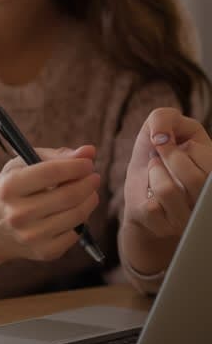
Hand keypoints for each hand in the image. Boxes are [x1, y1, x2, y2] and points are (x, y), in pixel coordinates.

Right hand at [0, 146, 100, 282]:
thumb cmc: (10, 190)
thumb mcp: (20, 167)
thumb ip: (53, 157)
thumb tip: (89, 151)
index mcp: (9, 187)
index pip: (51, 172)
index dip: (75, 166)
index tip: (88, 163)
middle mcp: (18, 213)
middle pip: (68, 195)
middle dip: (88, 183)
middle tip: (93, 177)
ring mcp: (31, 235)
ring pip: (76, 215)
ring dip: (89, 200)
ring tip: (88, 193)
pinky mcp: (44, 251)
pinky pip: (75, 234)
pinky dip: (80, 221)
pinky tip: (74, 212)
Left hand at [123, 109, 211, 244]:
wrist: (140, 191)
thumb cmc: (156, 156)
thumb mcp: (160, 129)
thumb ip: (164, 117)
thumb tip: (160, 135)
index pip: (207, 158)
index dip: (179, 144)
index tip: (163, 140)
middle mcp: (208, 197)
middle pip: (195, 178)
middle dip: (168, 156)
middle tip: (158, 153)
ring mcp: (190, 215)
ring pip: (169, 191)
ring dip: (154, 172)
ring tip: (155, 168)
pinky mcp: (166, 225)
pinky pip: (152, 207)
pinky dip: (144, 189)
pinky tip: (150, 189)